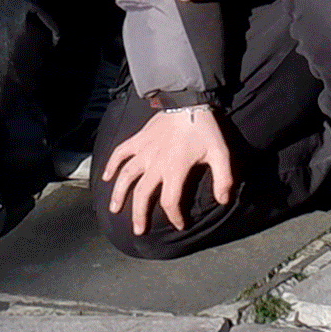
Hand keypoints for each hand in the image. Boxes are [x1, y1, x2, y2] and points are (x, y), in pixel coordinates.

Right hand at [101, 99, 234, 235]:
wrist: (189, 100)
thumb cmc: (205, 128)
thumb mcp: (221, 153)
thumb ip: (224, 179)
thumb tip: (223, 201)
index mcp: (175, 169)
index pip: (170, 201)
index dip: (174, 216)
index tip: (180, 225)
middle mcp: (155, 163)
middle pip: (142, 194)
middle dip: (139, 215)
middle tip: (139, 230)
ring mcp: (144, 151)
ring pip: (126, 176)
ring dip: (119, 194)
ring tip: (114, 209)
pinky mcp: (138, 140)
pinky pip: (120, 153)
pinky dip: (111, 165)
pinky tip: (106, 178)